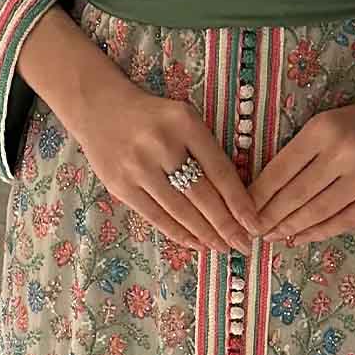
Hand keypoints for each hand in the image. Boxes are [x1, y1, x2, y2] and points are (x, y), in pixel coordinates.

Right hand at [16, 8, 259, 251]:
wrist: (99, 107)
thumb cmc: (152, 117)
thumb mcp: (184, 120)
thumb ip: (206, 151)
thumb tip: (235, 200)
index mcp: (184, 123)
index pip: (219, 169)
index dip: (239, 201)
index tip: (254, 223)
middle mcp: (161, 144)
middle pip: (201, 195)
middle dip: (226, 225)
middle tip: (244, 244)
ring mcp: (138, 167)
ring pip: (180, 211)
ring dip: (205, 234)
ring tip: (223, 248)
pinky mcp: (120, 186)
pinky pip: (156, 217)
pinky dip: (179, 233)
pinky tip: (196, 243)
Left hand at [250, 50, 354, 244]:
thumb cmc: (354, 124)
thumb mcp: (322, 126)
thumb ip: (296, 154)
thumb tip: (263, 195)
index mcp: (323, 130)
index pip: (281, 169)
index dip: (259, 195)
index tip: (243, 211)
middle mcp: (344, 153)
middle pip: (297, 194)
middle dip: (270, 217)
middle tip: (253, 231)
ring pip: (318, 211)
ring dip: (291, 228)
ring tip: (273, 236)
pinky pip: (344, 221)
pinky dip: (318, 232)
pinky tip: (300, 238)